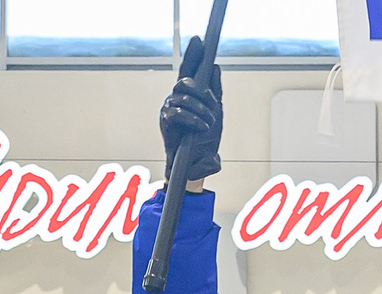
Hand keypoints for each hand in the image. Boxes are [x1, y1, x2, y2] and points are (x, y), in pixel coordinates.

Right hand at [160, 34, 224, 184]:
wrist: (194, 166)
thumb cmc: (203, 141)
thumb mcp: (215, 114)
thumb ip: (215, 92)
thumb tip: (215, 67)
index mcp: (189, 95)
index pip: (189, 69)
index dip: (194, 54)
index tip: (200, 40)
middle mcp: (176, 98)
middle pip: (185, 79)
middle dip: (201, 89)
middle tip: (211, 103)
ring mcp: (170, 108)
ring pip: (184, 96)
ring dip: (200, 109)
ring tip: (208, 124)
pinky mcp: (166, 122)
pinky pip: (177, 112)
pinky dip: (192, 118)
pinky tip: (200, 127)